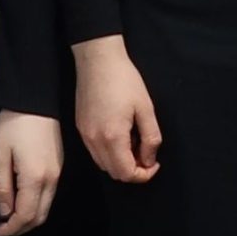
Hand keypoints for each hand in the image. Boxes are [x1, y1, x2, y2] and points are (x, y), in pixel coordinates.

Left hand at [0, 110, 62, 235]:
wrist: (36, 100)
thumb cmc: (12, 126)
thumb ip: (1, 187)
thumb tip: (5, 212)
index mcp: (35, 178)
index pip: (26, 216)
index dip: (11, 229)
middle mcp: (51, 179)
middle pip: (40, 216)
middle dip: (21, 228)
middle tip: (3, 228)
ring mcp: (58, 172)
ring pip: (46, 207)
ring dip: (29, 217)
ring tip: (9, 216)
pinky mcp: (59, 166)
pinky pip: (49, 195)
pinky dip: (36, 205)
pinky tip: (22, 200)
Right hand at [73, 36, 161, 183]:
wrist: (98, 60)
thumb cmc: (124, 80)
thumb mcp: (146, 108)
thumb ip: (150, 138)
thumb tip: (150, 160)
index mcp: (112, 137)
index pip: (126, 173)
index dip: (143, 175)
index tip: (155, 163)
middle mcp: (94, 141)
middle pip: (113, 173)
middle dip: (133, 170)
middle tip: (147, 153)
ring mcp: (85, 136)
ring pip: (103, 164)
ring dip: (121, 162)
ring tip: (135, 143)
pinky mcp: (81, 128)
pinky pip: (95, 152)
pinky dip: (110, 153)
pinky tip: (121, 135)